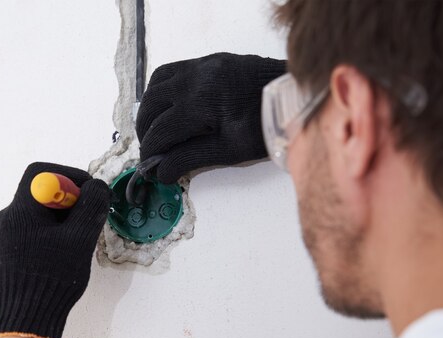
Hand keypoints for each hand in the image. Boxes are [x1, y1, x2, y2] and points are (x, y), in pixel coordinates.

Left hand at [0, 162, 110, 337]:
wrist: (25, 322)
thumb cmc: (53, 279)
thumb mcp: (80, 239)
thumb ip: (91, 206)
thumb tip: (96, 187)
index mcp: (19, 211)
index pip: (41, 173)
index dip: (69, 176)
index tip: (88, 193)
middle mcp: (4, 220)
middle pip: (38, 195)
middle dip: (67, 203)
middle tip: (85, 222)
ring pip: (33, 217)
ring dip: (57, 222)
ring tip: (72, 245)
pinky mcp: (0, 257)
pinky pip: (25, 235)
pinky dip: (44, 238)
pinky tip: (56, 259)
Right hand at [136, 53, 285, 182]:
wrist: (296, 99)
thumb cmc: (267, 126)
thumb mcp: (229, 151)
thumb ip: (189, 158)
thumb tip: (161, 171)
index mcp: (200, 102)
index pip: (160, 131)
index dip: (151, 153)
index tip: (152, 170)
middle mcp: (195, 78)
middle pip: (151, 106)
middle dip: (146, 132)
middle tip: (152, 153)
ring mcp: (202, 65)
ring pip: (156, 84)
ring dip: (150, 108)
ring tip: (156, 130)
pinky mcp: (210, 61)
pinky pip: (173, 71)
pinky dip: (162, 90)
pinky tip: (169, 107)